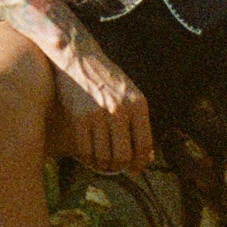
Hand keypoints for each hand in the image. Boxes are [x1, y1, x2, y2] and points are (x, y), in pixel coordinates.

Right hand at [47, 33, 154, 174]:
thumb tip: (148, 157)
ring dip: (104, 165)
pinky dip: (88, 159)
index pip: (144, 144)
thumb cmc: (106, 78)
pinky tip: (90, 155)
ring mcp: (98, 114)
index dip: (141, 162)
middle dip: (121, 166)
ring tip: (103, 162)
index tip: (136, 169)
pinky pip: (85, 151)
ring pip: (104, 156)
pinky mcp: (79, 118)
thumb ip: (139, 123)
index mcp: (137, 104)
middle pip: (123, 155)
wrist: (79, 58)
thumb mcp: (130, 94)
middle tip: (117, 167)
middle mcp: (120, 109)